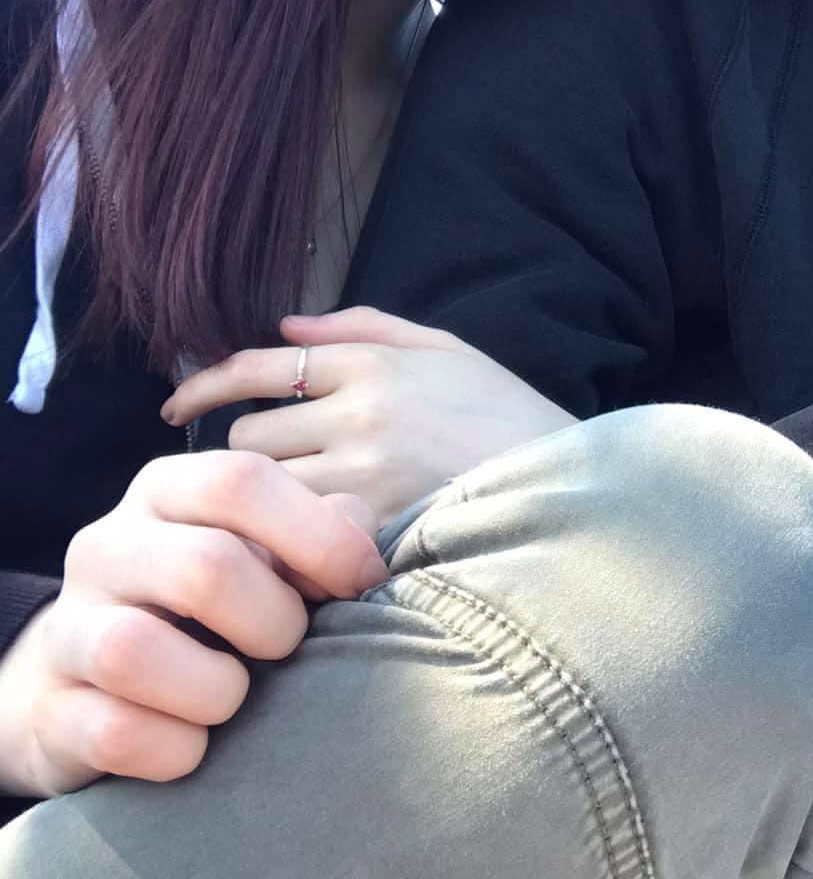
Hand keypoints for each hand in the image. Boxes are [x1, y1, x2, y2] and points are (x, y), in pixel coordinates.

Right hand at [0, 453, 385, 797]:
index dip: (319, 536)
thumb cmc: (206, 612)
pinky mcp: (55, 710)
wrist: (88, 687)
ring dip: (216, 689)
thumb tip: (357, 528)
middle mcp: (107, 547)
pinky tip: (194, 745)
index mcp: (166, 492)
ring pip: (136, 650)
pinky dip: (177, 750)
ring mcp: (69, 628)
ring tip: (233, 698)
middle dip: (273, 622)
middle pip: (204, 567)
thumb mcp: (260, 556)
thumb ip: (316, 534)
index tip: (362, 583)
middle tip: (288, 648)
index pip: (240, 481)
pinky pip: (119, 733)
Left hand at [163, 308, 574, 517]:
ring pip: (264, 489)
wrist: (569, 483)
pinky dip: (290, 545)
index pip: (258, 366)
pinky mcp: (375, 528)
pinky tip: (301, 552)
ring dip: (264, 505)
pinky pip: (297, 537)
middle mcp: (361, 412)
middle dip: (247, 454)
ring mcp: (366, 473)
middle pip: (249, 434)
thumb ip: (365, 329)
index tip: (176, 408)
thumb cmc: (506, 416)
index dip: (203, 386)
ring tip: (283, 519)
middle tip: (265, 478)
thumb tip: (284, 326)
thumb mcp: (447, 349)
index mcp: (374, 363)